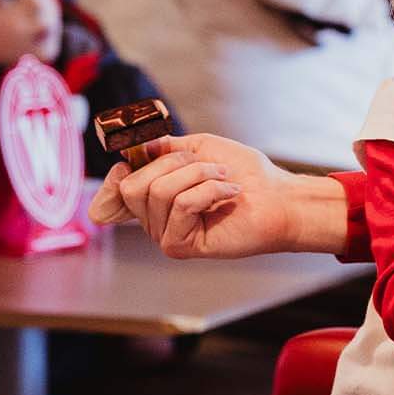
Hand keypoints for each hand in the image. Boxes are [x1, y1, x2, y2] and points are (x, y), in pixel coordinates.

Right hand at [89, 134, 330, 259]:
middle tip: (207, 166)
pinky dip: (208, 191)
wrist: (277, 195)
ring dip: (198, 174)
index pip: (117, 189)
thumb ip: (163, 149)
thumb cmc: (244, 173)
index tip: (131, 160)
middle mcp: (154, 219)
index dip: (117, 174)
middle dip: (173, 164)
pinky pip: (181, 205)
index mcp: (155, 197)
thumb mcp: (199, 147)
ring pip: (159, 191)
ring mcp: (165, 234)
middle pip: (134, 185)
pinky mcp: (180, 246)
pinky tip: (229, 194)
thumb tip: (135, 149)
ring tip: (224, 179)